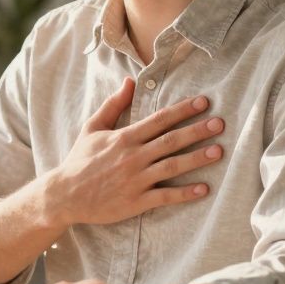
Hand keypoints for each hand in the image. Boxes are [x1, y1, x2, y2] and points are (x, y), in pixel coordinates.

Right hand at [41, 77, 224, 227]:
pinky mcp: (136, 201)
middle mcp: (133, 156)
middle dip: (197, 130)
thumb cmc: (79, 161)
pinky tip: (203, 189)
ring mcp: (136, 179)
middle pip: (171, 140)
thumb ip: (113, 105)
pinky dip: (185, 193)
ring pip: (172, 166)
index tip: (204, 103)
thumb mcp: (92, 128)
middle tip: (220, 124)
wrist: (64, 195)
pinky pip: (165, 196)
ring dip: (197, 159)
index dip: (183, 110)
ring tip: (218, 152)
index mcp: (124, 137)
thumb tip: (129, 82)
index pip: (159, 120)